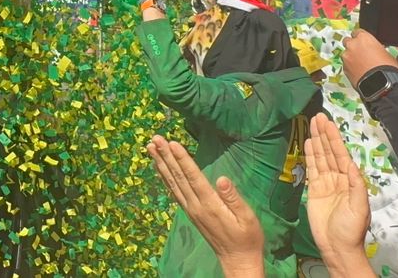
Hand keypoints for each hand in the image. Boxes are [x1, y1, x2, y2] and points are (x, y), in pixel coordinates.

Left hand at [147, 135, 264, 273]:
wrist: (237, 259)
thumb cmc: (247, 237)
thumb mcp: (247, 218)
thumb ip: (233, 198)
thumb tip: (222, 178)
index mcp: (211, 205)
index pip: (193, 177)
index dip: (183, 159)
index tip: (172, 143)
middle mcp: (196, 206)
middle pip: (178, 177)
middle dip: (166, 156)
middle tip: (155, 139)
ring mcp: (190, 210)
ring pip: (173, 183)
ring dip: (161, 164)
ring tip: (151, 148)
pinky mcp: (190, 213)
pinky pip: (174, 192)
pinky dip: (165, 178)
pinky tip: (159, 168)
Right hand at [304, 114, 370, 263]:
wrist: (337, 247)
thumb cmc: (351, 229)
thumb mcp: (359, 207)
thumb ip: (356, 185)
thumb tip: (351, 164)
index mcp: (350, 180)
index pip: (341, 154)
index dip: (334, 138)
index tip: (327, 123)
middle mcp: (337, 178)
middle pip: (329, 152)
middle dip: (324, 134)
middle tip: (317, 116)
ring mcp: (325, 183)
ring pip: (320, 157)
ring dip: (316, 141)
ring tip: (311, 124)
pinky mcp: (313, 190)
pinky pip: (311, 169)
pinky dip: (309, 156)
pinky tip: (307, 144)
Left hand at [340, 30, 397, 86]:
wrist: (381, 84)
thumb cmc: (386, 68)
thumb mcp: (386, 52)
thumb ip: (375, 47)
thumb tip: (374, 49)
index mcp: (363, 37)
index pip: (358, 32)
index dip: (361, 38)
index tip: (364, 42)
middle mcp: (352, 45)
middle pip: (348, 41)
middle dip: (353, 46)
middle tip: (361, 53)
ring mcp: (346, 57)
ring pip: (346, 54)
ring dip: (351, 57)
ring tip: (361, 64)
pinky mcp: (344, 68)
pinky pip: (346, 65)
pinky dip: (350, 67)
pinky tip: (359, 71)